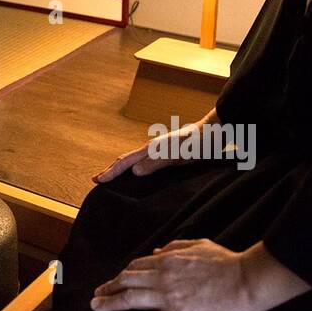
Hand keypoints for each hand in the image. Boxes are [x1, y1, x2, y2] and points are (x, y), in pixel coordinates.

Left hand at [91, 239, 258, 310]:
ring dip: (111, 302)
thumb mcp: (198, 245)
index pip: (136, 266)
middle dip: (109, 288)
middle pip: (128, 281)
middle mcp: (164, 277)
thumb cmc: (227, 263)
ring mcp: (169, 297)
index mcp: (169, 259)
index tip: (114, 280)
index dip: (121, 274)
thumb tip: (156, 250)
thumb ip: (175, 247)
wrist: (248, 281)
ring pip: (131, 298)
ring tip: (98, 306)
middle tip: (96, 295)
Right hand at [94, 117, 209, 182]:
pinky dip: (136, 167)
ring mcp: (161, 149)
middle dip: (112, 169)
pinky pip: (146, 161)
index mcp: (151, 148)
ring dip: (123, 168)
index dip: (111, 172)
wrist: (215, 130)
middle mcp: (153, 148)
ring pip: (136, 160)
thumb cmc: (197, 143)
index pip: (126, 162)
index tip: (97, 180)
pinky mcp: (169, 152)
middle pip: (127, 159)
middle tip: (99, 179)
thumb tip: (134, 172)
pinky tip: (141, 173)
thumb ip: (156, 162)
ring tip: (115, 176)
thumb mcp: (177, 155)